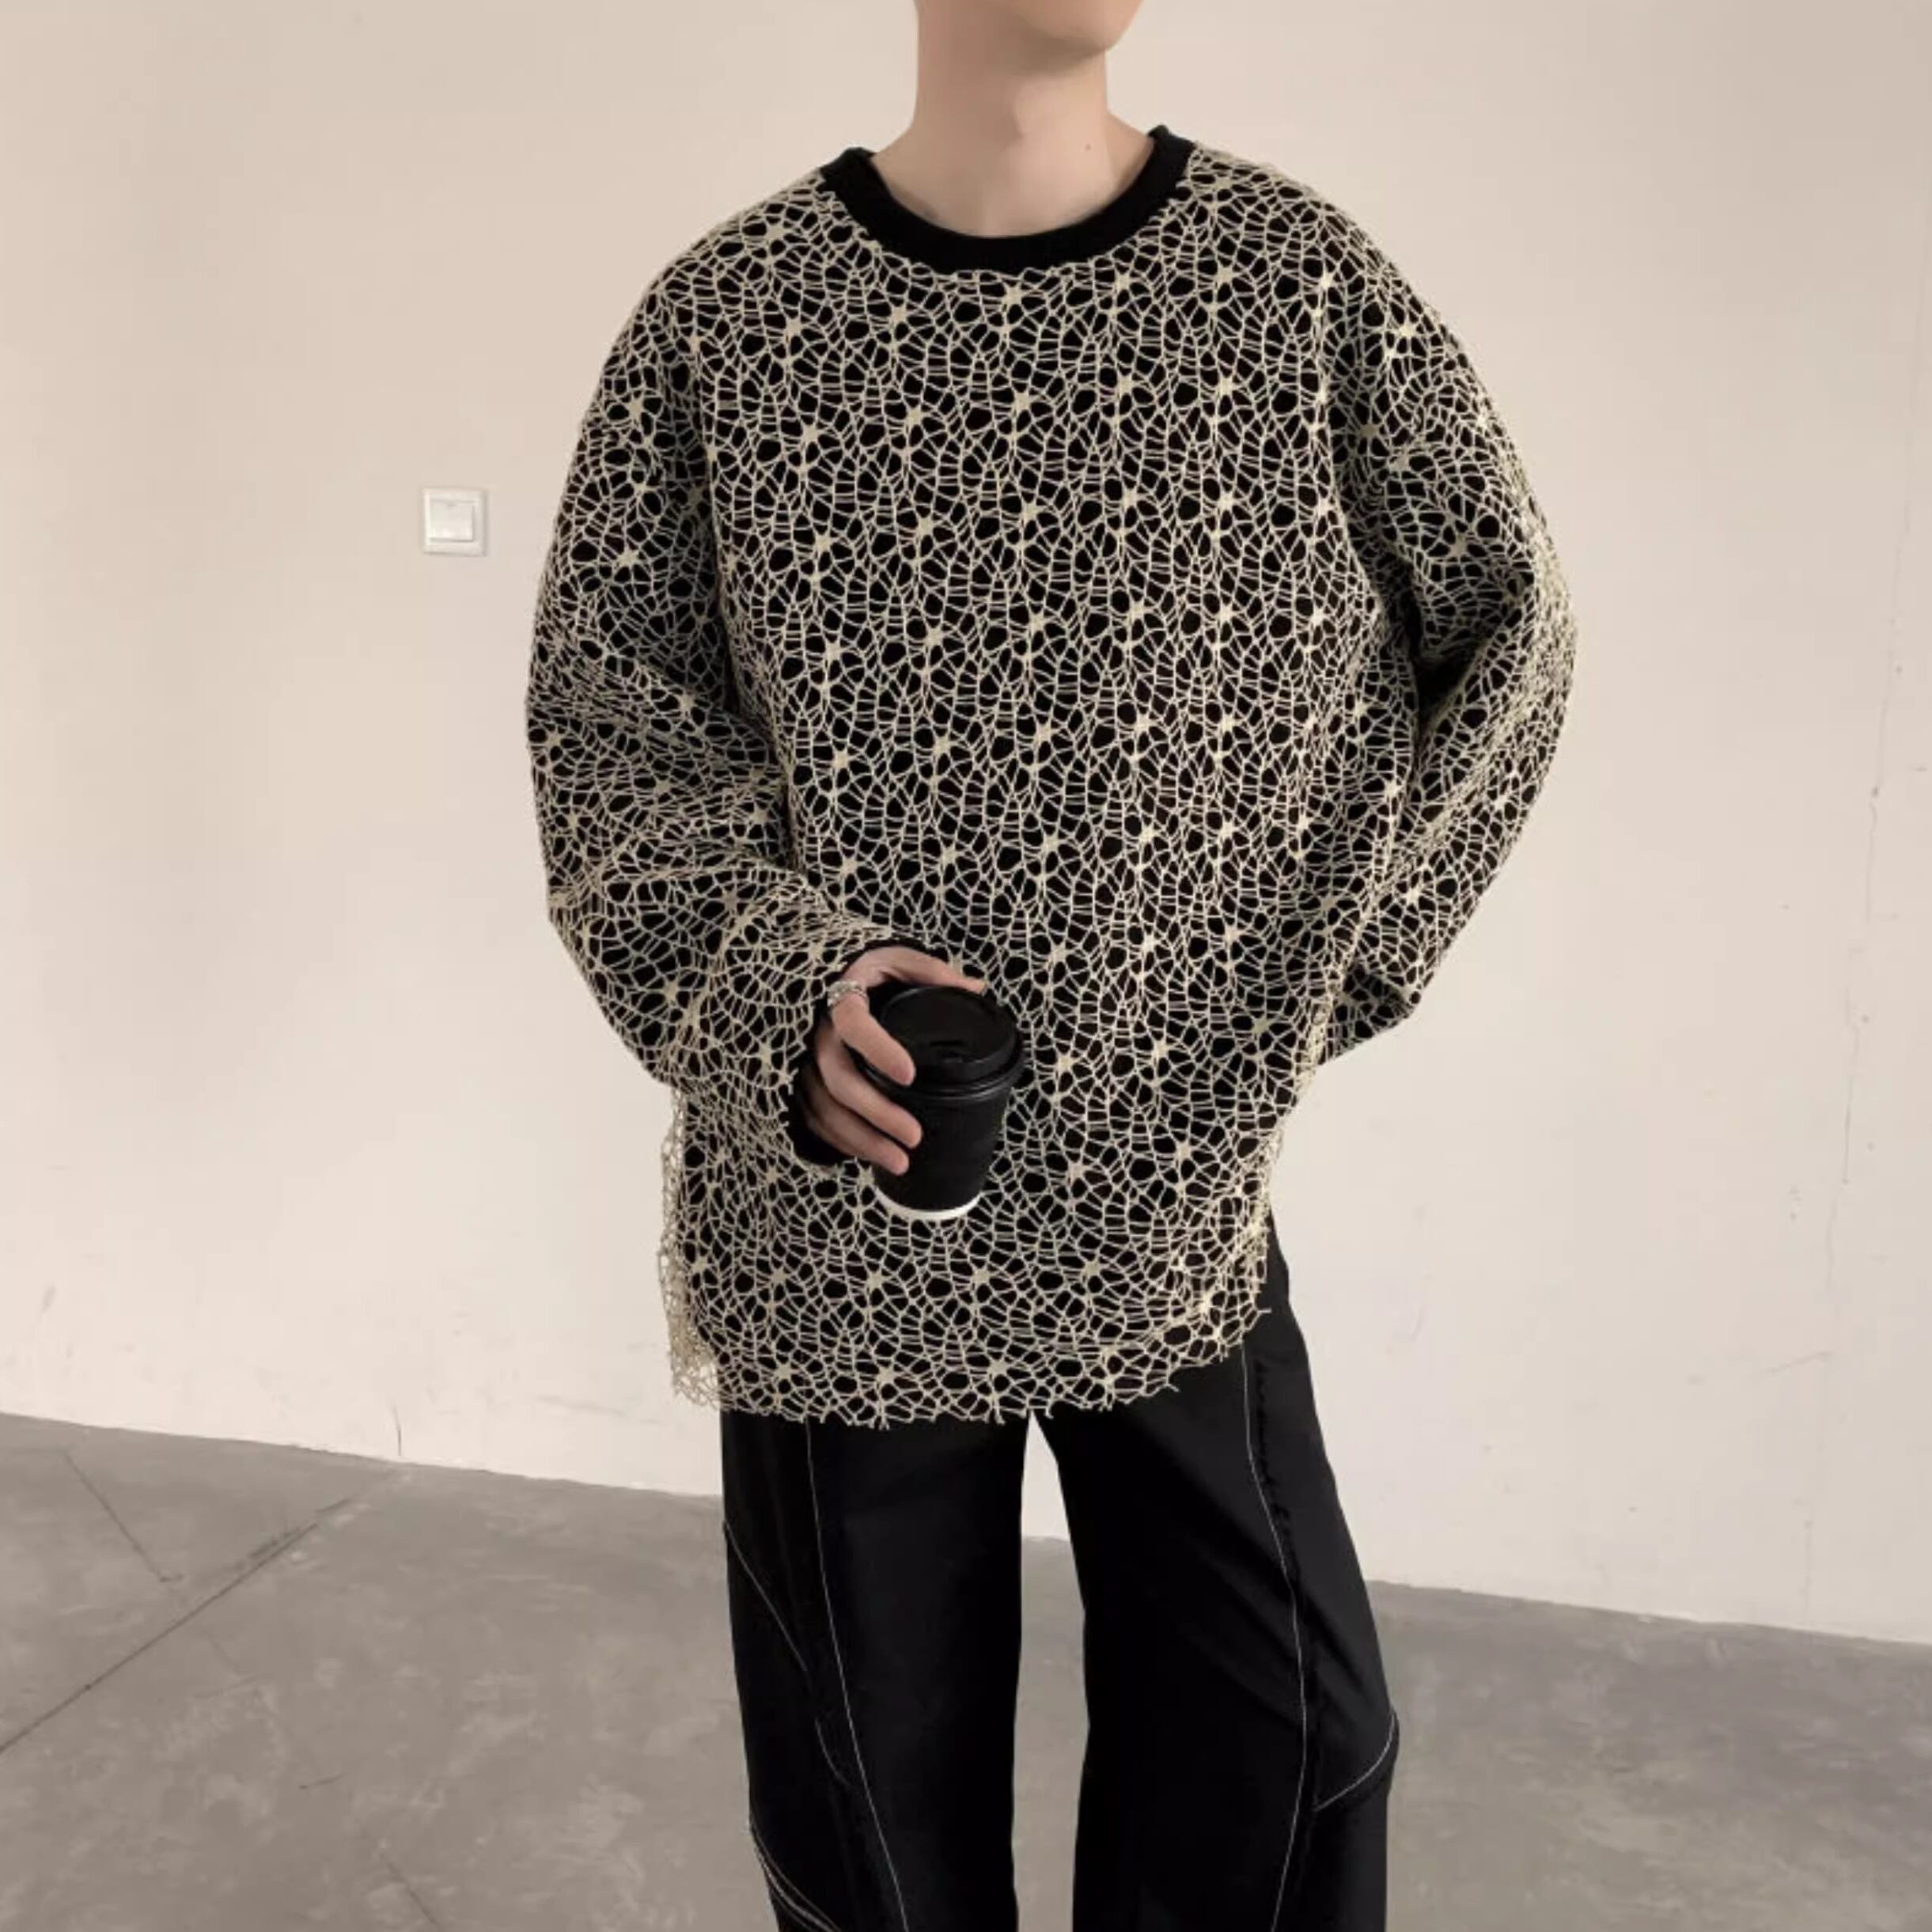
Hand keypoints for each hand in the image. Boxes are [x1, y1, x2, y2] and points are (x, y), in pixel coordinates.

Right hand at [796, 945, 987, 1171]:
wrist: (830, 977)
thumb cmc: (869, 969)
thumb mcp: (898, 958)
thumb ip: (933, 972)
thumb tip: (977, 988)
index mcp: (844, 998)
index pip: (853, 1024)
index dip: (877, 1049)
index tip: (909, 1075)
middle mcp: (819, 1033)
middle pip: (839, 1079)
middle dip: (876, 1112)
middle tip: (914, 1136)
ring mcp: (809, 1062)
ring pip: (825, 1107)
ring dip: (861, 1140)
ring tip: (900, 1163)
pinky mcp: (806, 1084)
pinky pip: (816, 1119)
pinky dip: (842, 1142)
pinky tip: (871, 1157)